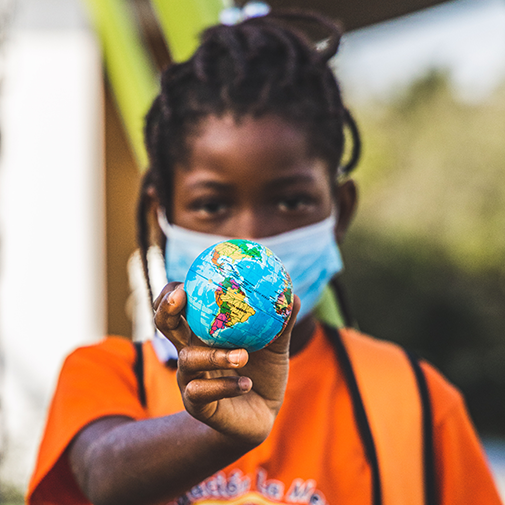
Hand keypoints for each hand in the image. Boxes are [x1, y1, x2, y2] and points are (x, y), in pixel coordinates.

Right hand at [154, 282, 299, 446]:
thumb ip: (281, 324)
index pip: (180, 307)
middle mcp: (191, 351)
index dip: (172, 292)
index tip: (184, 282)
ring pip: (188, 359)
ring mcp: (190, 378)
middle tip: (181, 297)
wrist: (260, 415)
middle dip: (166, 309)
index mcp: (205, 333)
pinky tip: (246, 383)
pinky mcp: (196, 404)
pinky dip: (225, 385)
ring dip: (214, 355)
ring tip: (242, 356)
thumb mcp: (274, 348)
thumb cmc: (263, 374)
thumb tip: (294, 296)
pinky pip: (201, 391)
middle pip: (165, 325)